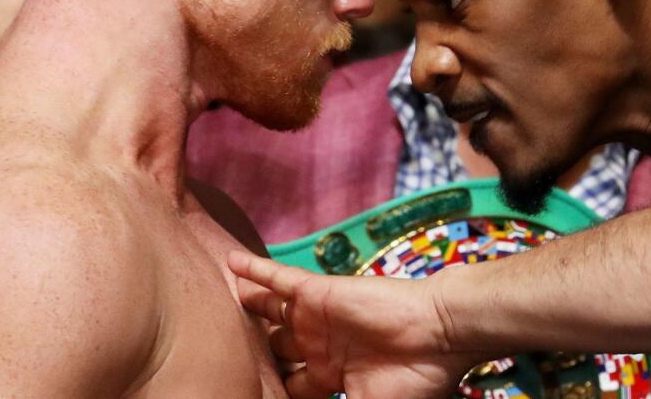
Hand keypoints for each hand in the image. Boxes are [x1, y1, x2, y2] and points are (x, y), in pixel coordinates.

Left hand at [229, 251, 482, 398]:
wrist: (441, 338)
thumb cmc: (415, 382)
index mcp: (332, 378)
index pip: (289, 387)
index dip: (268, 390)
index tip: (241, 390)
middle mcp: (321, 347)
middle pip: (273, 350)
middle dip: (250, 352)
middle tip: (213, 352)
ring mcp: (317, 318)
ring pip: (269, 312)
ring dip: (246, 308)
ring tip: (209, 301)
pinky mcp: (318, 292)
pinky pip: (278, 280)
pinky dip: (253, 272)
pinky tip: (230, 264)